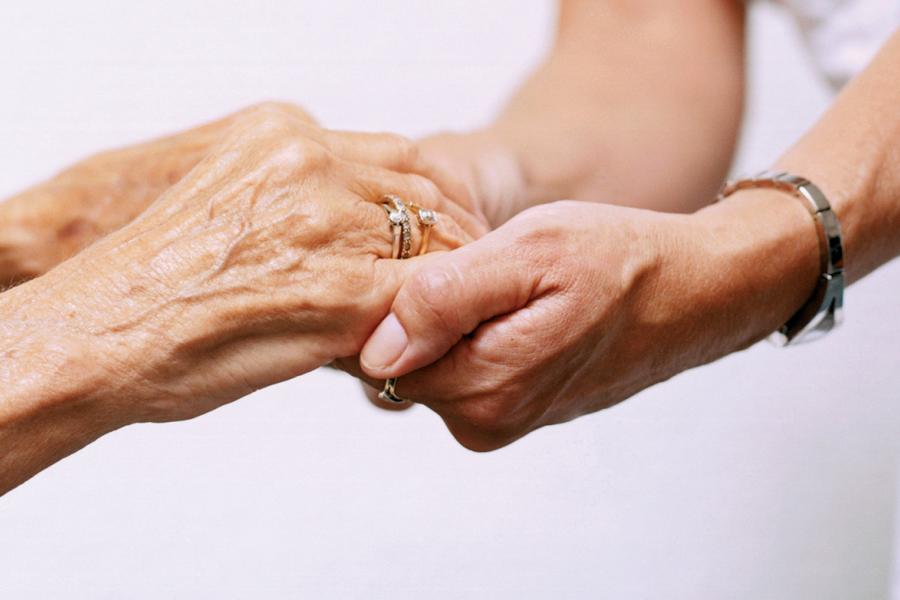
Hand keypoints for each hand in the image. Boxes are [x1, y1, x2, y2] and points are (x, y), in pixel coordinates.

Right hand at [3, 102, 483, 428]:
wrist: (99, 334)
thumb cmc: (158, 285)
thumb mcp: (233, 202)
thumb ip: (303, 200)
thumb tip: (367, 236)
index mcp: (284, 133)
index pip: (400, 158)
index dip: (434, 202)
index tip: (451, 234)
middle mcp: (310, 162)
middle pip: (426, 192)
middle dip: (456, 236)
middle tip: (470, 277)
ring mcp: (327, 222)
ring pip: (433, 243)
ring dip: (450, 280)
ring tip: (455, 313)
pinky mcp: (339, 290)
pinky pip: (419, 298)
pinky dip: (434, 321)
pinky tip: (430, 342)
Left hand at [354, 196, 820, 450]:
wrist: (696, 292)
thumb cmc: (621, 262)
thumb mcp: (531, 253)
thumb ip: (446, 299)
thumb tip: (379, 348)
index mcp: (484, 388)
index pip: (376, 357)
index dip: (384, 301)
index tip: (420, 257)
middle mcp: (488, 419)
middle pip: (401, 362)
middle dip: (415, 310)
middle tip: (468, 257)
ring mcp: (503, 417)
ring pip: (431, 362)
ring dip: (446, 318)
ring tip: (496, 276)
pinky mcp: (517, 406)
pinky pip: (464, 366)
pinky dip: (470, 331)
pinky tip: (509, 299)